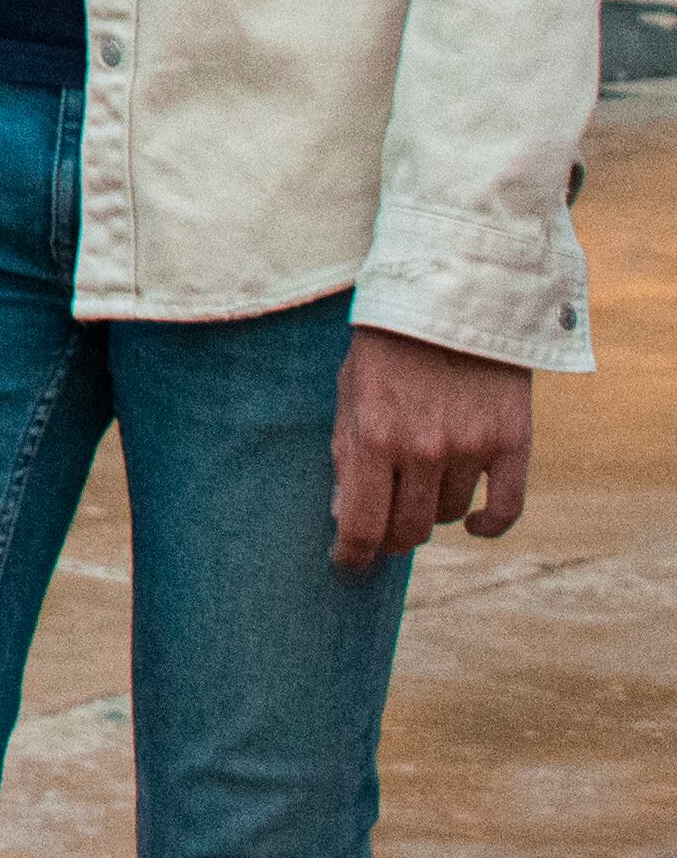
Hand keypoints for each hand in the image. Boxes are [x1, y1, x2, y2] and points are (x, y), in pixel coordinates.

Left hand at [330, 325, 532, 568]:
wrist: (452, 294)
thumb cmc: (387, 344)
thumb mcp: (349, 390)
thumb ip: (346, 453)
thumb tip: (345, 515)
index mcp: (373, 436)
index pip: (362, 524)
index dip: (352, 554)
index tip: (346, 563)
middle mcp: (423, 449)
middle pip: (408, 530)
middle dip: (390, 537)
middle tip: (383, 530)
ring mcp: (472, 448)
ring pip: (447, 515)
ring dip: (429, 514)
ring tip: (418, 491)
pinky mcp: (512, 442)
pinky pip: (506, 511)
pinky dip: (487, 526)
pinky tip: (471, 525)